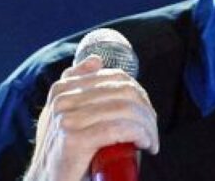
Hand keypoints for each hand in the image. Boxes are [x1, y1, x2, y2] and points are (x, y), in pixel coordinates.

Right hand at [24, 55, 158, 180]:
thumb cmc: (61, 154)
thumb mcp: (65, 115)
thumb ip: (76, 85)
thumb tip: (96, 60)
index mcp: (63, 89)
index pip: (116, 79)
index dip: (139, 95)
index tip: (146, 116)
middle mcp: (62, 100)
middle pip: (123, 93)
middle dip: (146, 112)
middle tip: (152, 132)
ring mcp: (66, 119)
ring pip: (124, 110)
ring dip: (147, 126)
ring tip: (151, 141)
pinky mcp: (73, 140)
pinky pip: (118, 129)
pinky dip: (139, 134)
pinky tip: (146, 144)